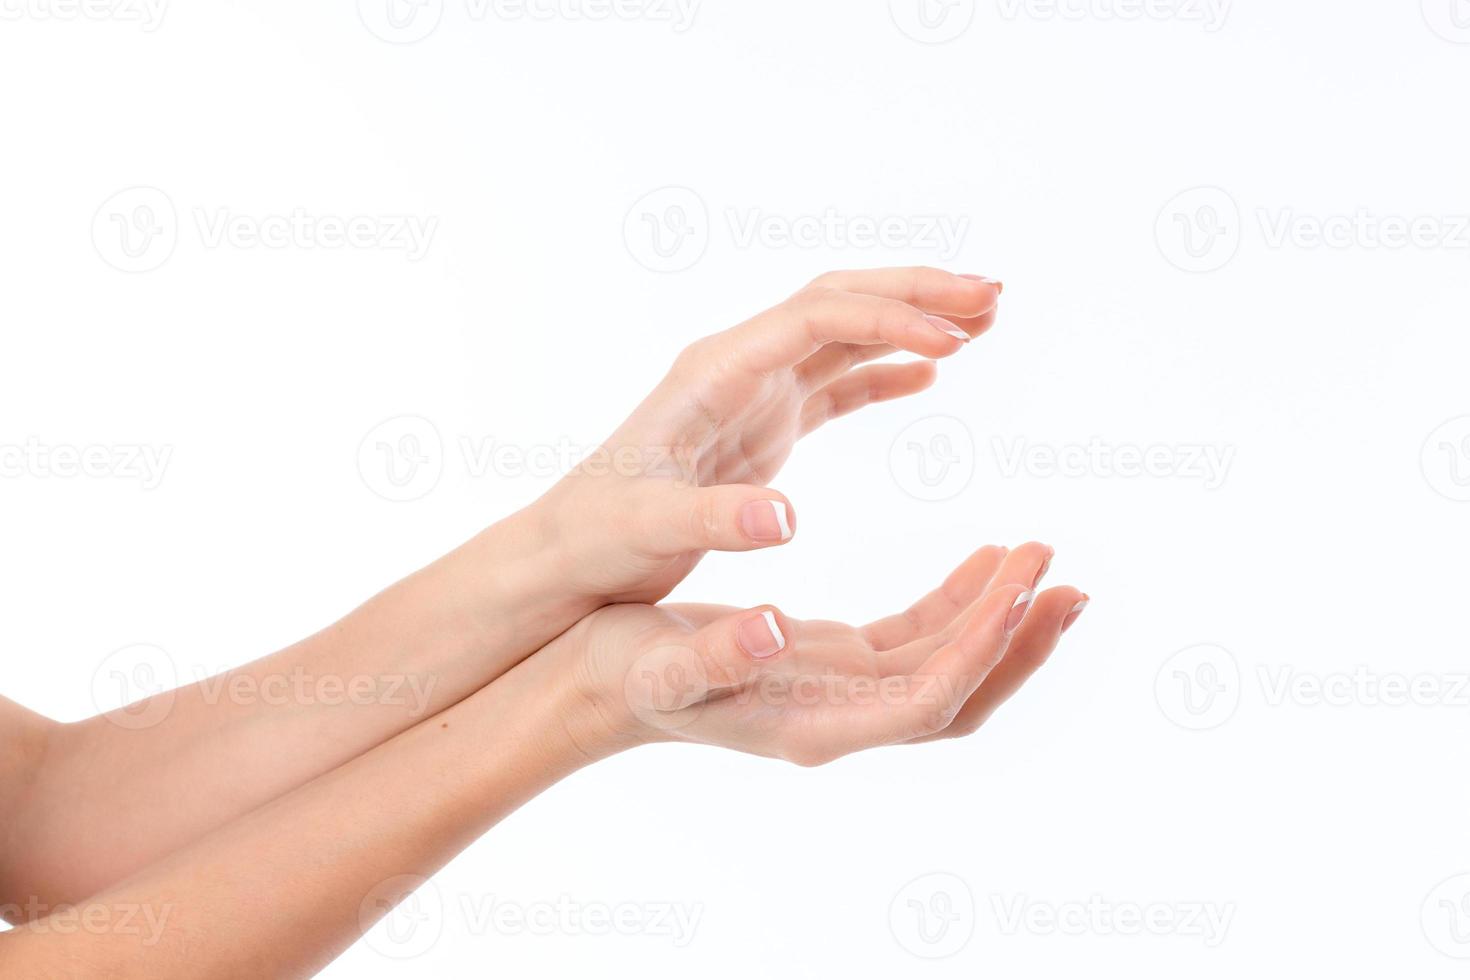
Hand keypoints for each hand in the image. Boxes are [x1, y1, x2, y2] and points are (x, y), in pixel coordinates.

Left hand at [533, 267, 1002, 602]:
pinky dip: (884, 372)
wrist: (566, 553)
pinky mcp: (763, 424)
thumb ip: (716, 520)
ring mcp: (754, 392)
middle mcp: (738, 366)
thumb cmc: (598, 538)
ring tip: (984, 319)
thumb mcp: (649, 530)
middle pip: (838, 301)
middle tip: (993, 297)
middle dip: (916, 293)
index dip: (885, 320)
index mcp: (714, 373)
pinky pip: (835, 383)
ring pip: (844, 332)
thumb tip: (788, 522)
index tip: (952, 343)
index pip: (812, 318)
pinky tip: (929, 378)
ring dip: (911, 321)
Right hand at [555, 543, 1086, 766]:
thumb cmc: (625, 673)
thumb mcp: (660, 663)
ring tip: (1043, 559)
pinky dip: (958, 605)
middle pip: (962, 692)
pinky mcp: (837, 664)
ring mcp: (846, 694)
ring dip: (1002, 619)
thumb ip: (716, 655)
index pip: (929, 696)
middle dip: (1020, 641)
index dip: (983, 644)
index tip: (1023, 579)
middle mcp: (844, 718)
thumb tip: (772, 630)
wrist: (597, 685)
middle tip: (1069, 578)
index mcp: (816, 724)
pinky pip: (918, 641)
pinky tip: (981, 563)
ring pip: (951, 667)